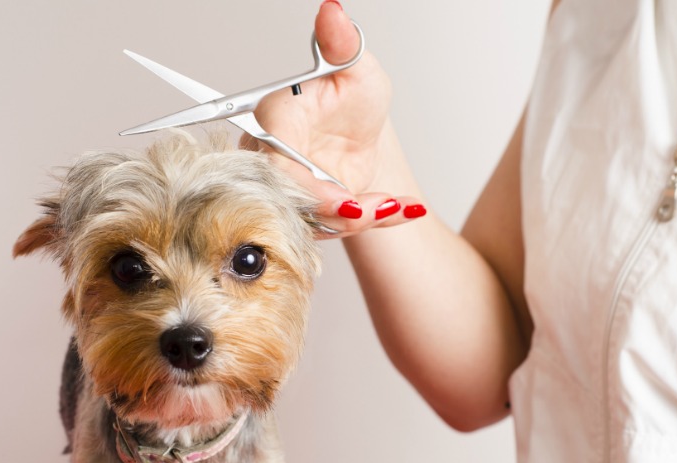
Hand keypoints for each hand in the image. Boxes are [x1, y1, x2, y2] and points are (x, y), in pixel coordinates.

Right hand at [240, 0, 425, 238]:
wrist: (364, 134)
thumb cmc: (352, 101)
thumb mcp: (357, 70)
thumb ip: (343, 44)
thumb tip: (333, 10)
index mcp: (275, 121)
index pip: (275, 160)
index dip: (307, 185)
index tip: (346, 198)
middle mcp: (273, 160)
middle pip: (292, 199)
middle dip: (338, 210)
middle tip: (379, 207)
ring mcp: (290, 190)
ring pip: (314, 220)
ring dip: (360, 218)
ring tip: (395, 204)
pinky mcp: (311, 213)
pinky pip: (337, 227)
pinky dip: (375, 221)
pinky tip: (403, 209)